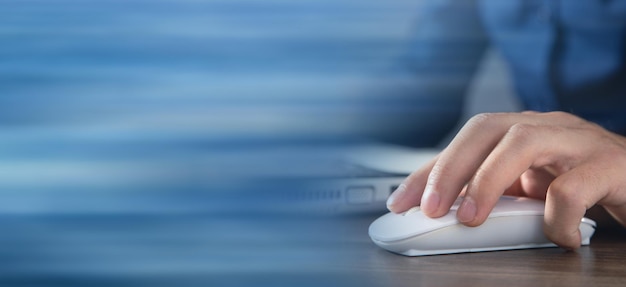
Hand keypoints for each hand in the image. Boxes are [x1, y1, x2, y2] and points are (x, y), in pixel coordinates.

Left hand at [386, 111, 625, 248]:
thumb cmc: (585, 184)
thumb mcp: (531, 190)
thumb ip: (495, 196)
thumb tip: (445, 218)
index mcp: (520, 131)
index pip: (462, 141)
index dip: (428, 170)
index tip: (400, 202)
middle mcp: (544, 127)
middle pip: (484, 128)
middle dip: (449, 168)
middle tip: (431, 209)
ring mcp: (576, 141)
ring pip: (521, 142)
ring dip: (486, 182)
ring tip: (471, 219)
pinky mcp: (609, 165)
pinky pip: (572, 187)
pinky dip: (555, 220)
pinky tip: (557, 239)